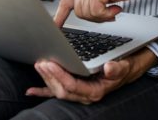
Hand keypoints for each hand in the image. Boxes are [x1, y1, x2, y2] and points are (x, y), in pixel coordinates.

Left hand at [25, 49, 155, 103]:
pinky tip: (31, 91)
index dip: (60, 76)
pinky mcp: (73, 88)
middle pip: (62, 90)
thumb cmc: (123, 68)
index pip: (72, 86)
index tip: (51, 64)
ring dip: (46, 79)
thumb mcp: (124, 66)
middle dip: (50, 76)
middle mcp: (84, 95)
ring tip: (39, 65)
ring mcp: (78, 93)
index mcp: (95, 91)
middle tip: (42, 62)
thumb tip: (109, 68)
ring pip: (57, 90)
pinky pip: (56, 92)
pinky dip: (42, 92)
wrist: (125, 70)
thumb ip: (117, 68)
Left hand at [53, 0, 143, 26]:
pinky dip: (107, 14)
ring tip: (114, 9)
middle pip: (79, 12)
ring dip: (102, 16)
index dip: (60, 16)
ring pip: (87, 14)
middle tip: (108, 14)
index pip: (66, 1)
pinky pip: (96, 12)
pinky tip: (116, 8)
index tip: (55, 27)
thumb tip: (89, 14)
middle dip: (94, 18)